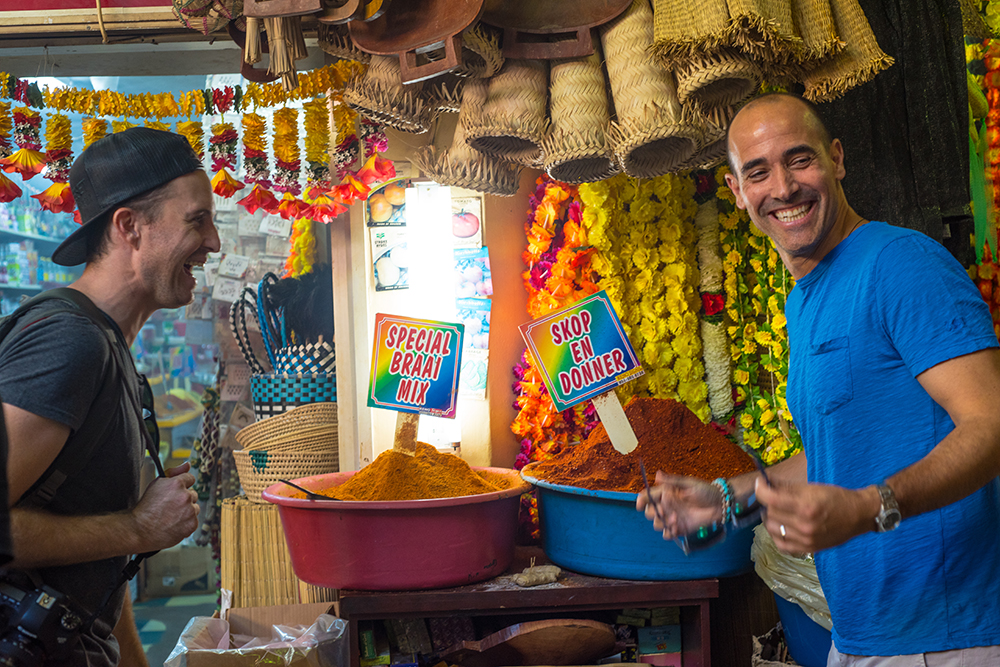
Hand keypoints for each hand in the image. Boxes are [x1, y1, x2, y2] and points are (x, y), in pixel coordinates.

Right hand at [130, 462, 199, 551]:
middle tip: (170, 507)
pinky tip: (174, 524)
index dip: (182, 486)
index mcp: (177, 483)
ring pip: (195, 508)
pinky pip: (194, 520)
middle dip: (184, 499)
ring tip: (171, 516)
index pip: (190, 478)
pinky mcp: (192, 524)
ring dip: (187, 511)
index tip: (175, 493)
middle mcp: (185, 496)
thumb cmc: (146, 507)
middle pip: (193, 494)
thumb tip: (188, 464)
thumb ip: (174, 472)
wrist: (139, 530)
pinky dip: (186, 523)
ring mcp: (190, 511)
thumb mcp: (156, 485)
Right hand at [636, 471, 722, 540]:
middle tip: (665, 510)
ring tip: (676, 519)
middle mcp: (667, 506)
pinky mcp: (680, 529)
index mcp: (666, 493)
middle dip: (654, 513)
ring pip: (656, 524)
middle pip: (649, 512)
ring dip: (662, 523)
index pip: (647, 497)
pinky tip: (677, 528)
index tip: (639, 505)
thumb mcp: (689, 483)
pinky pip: (667, 534)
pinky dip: (669, 533)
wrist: (720, 504)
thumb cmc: (705, 490)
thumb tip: (657, 475)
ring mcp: (672, 518)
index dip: (641, 501)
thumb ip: (672, 480)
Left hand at [755, 478, 877, 553]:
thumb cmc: (836, 497)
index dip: (760, 489)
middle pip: (770, 513)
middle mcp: (805, 525)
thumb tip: (766, 480)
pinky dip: (776, 535)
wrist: (859, 515)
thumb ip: (786, 486)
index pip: (771, 499)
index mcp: (806, 506)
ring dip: (771, 517)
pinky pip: (781, 545)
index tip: (760, 482)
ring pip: (773, 529)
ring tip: (777, 510)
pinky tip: (781, 526)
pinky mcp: (808, 549)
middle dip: (768, 502)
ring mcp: (806, 540)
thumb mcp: (811, 487)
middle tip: (772, 495)